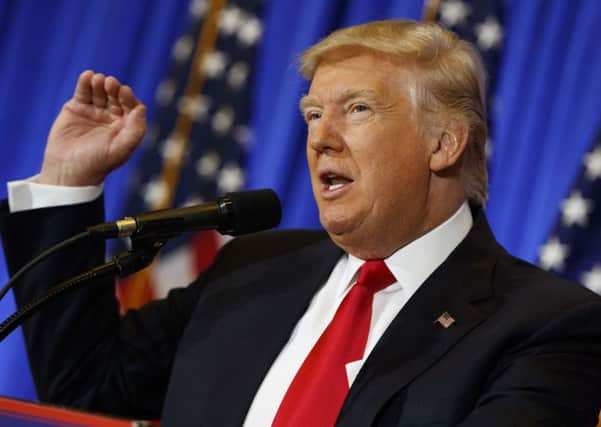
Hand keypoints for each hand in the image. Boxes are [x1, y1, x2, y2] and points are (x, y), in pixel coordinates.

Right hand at [39, 70, 146, 185]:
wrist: (68, 170)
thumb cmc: (97, 163)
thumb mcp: (120, 149)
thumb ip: (135, 131)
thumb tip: (142, 108)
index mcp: (126, 127)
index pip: (132, 106)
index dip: (129, 98)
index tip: (124, 92)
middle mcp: (112, 117)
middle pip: (116, 97)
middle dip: (114, 89)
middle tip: (110, 83)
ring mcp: (95, 111)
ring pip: (100, 92)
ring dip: (100, 84)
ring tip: (99, 80)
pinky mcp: (77, 108)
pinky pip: (83, 92)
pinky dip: (85, 83)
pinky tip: (88, 76)